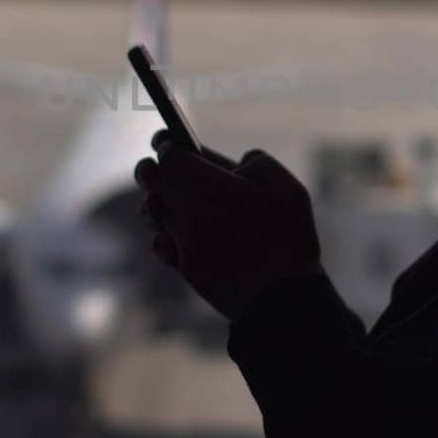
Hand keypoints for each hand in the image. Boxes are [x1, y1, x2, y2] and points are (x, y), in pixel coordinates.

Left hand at [134, 130, 321, 320]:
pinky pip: (160, 244)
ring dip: (159, 200)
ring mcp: (182, 243)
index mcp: (206, 188)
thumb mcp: (286, 186)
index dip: (169, 143)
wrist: (283, 298)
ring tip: (177, 198)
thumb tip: (236, 164)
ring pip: (150, 212)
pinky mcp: (186, 269)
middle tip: (170, 164)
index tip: (172, 139)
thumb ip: (255, 162)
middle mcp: (185, 214)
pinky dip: (165, 234)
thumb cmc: (287, 238)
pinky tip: (183, 232)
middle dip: (155, 168)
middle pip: (150, 180)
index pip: (167, 155)